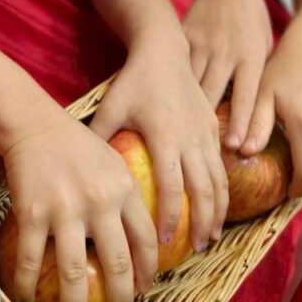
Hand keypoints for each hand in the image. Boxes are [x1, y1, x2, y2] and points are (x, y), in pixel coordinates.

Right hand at [2, 107, 156, 301]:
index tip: (143, 291)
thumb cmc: (75, 142)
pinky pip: (30, 260)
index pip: (146, 241)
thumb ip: (126, 194)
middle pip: (118, 266)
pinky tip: (27, 300)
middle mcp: (99, 203)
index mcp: (124, 189)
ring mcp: (65, 210)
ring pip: (75, 274)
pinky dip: (26, 285)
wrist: (34, 123)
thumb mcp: (113, 160)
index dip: (148, 272)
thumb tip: (138, 236)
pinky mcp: (32, 214)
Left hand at [88, 40, 227, 253]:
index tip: (165, 241)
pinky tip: (217, 209)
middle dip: (200, 223)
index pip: (172, 185)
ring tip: (209, 239)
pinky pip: (222, 165)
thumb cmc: (134, 81)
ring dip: (217, 213)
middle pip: (204, 190)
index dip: (171, 215)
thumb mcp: (111, 106)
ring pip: (219, 181)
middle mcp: (191, 138)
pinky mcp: (214, 127)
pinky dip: (222, 191)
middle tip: (193, 251)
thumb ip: (99, 136)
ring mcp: (206, 133)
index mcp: (165, 136)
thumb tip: (79, 172)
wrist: (164, 50)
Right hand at [183, 0, 272, 150]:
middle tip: (203, 152)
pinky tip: (168, 108)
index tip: (238, 147)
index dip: (244, 122)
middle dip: (208, 125)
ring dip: (187, 111)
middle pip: (215, 94)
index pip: (248, 94)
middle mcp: (227, 52)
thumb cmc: (251, 23)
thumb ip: (258, 80)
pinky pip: (179, 69)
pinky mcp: (184, 39)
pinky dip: (174, 89)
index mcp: (252, 55)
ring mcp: (203, 45)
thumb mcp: (264, 48)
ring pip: (192, 85)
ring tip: (180, 138)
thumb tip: (258, 122)